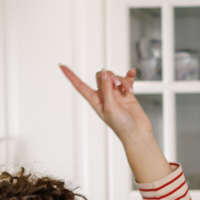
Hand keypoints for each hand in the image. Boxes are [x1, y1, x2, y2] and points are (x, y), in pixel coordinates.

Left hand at [61, 65, 169, 183]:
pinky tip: (132, 73)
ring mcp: (116, 95)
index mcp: (95, 101)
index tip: (62, 66)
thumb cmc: (122, 127)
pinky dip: (129, 77)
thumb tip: (105, 74)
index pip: (80, 85)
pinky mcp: (127, 94)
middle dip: (109, 76)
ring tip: (127, 89)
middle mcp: (105, 97)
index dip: (71, 76)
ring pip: (115, 78)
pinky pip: (126, 81)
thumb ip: (107, 89)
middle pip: (101, 77)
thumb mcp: (110, 107)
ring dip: (122, 80)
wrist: (137, 134)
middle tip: (116, 83)